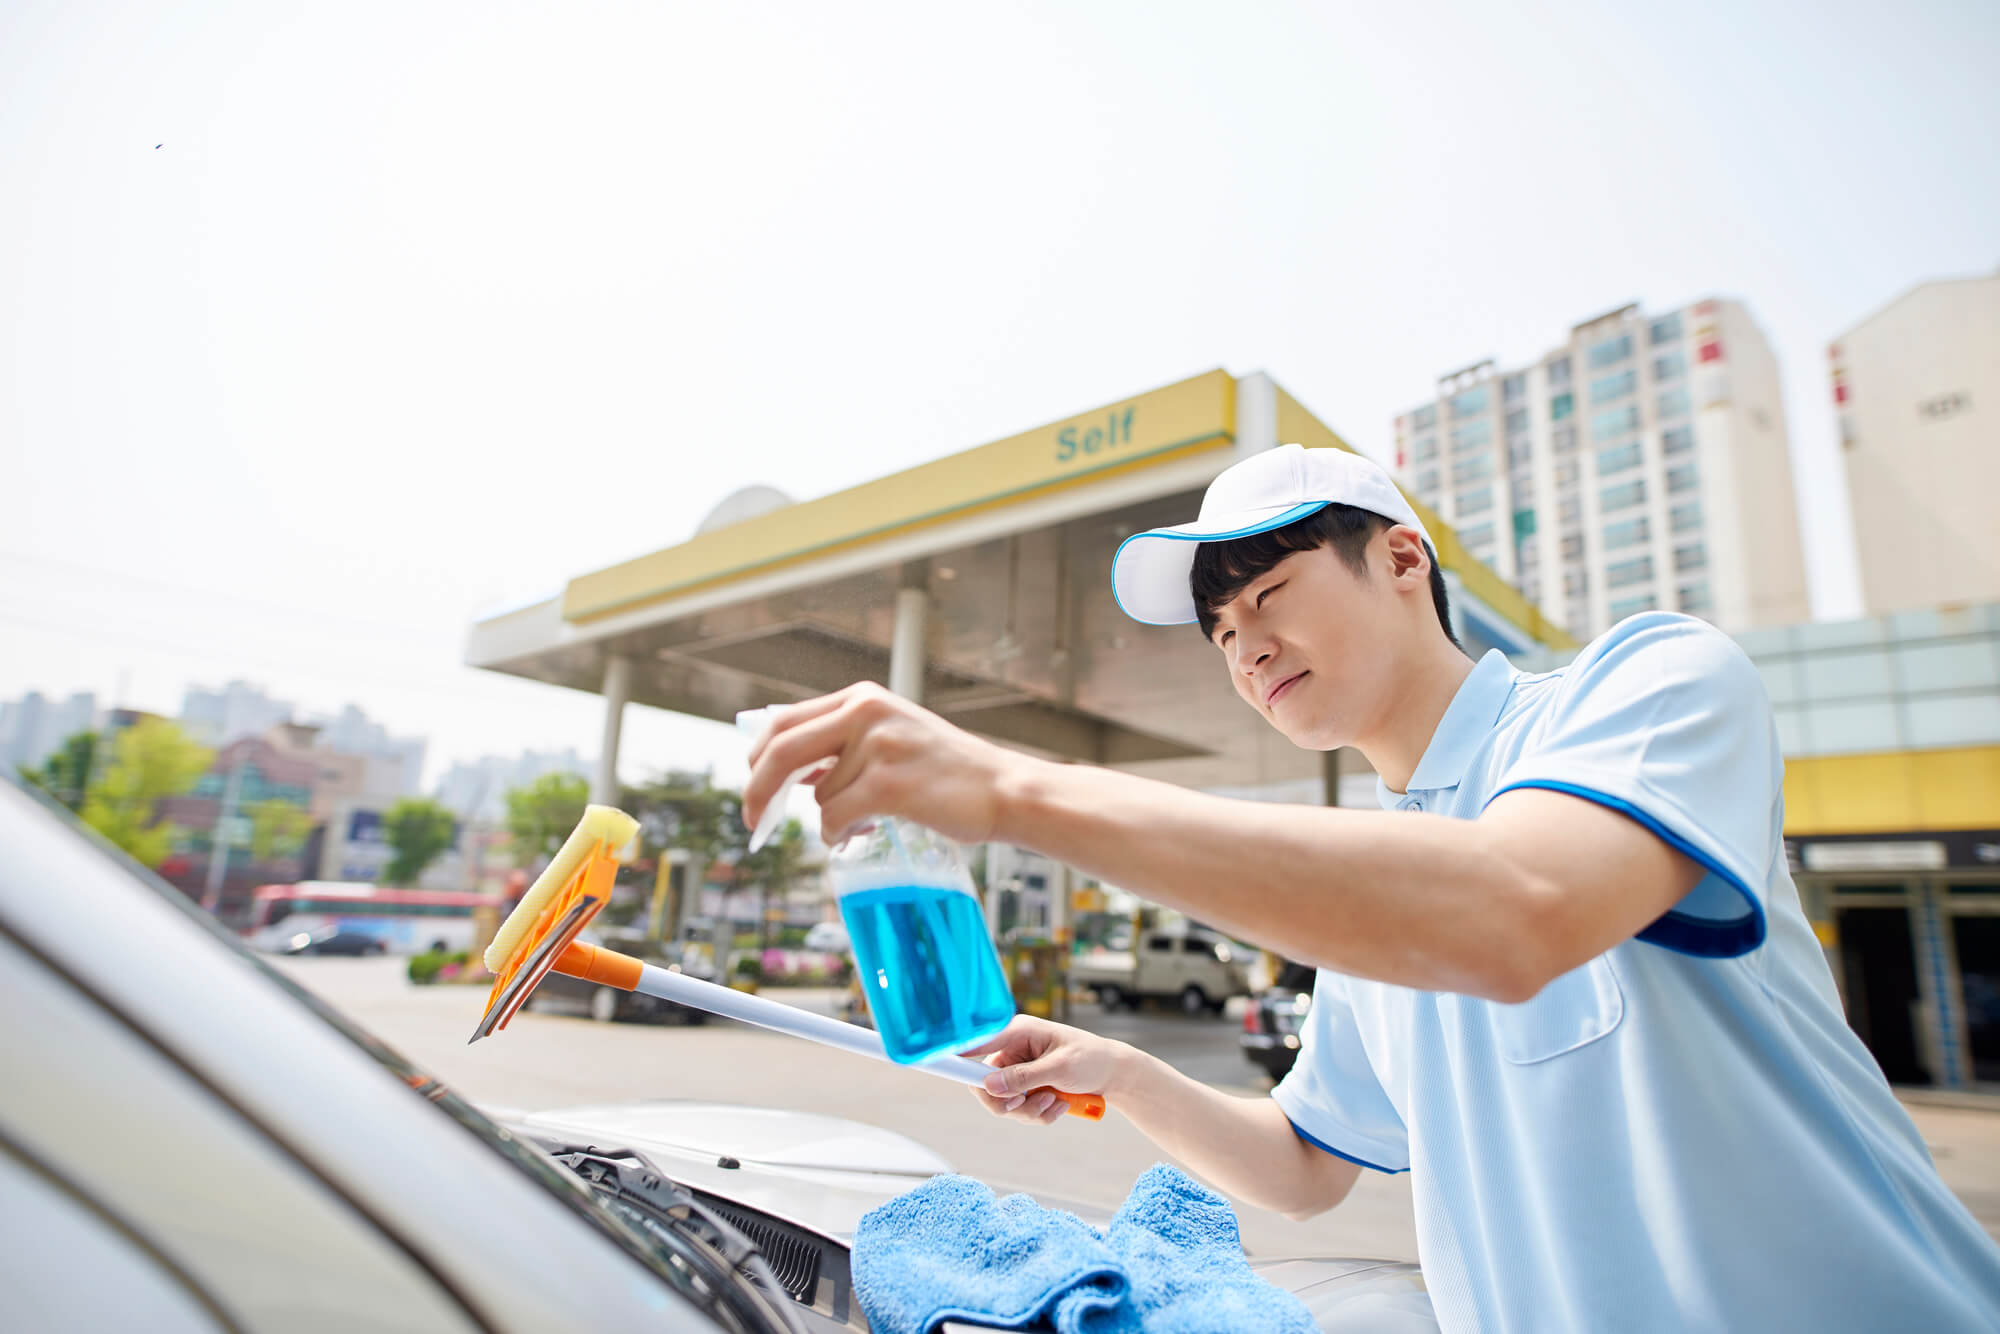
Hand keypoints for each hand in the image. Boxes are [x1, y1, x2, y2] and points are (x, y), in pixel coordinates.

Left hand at [743, 682, 1037, 845]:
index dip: (757, 758)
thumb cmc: (944, 770)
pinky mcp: (889, 783)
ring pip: (818, 796)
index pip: (783, 721)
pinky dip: (839, 834)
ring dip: (832, 818)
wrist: (1001, 789)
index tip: (753, 786)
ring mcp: (878, 746)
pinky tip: (862, 832)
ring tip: (870, 817)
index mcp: (862, 697)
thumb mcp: (890, 735)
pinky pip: (835, 818)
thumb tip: (780, 771)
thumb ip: (842, 743)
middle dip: (757, 791)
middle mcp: (866, 712)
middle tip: (752, 820)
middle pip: (781, 752)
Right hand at [956, 1017, 1125, 1126]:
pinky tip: (1059, 1106)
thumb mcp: (1060, 1068)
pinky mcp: (1026, 1086)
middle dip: (1011, 1104)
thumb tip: (989, 1085)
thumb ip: (1025, 1077)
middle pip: (985, 1085)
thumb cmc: (1092, 1059)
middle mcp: (1012, 1049)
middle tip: (1035, 1106)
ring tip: (1056, 1103)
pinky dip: (1038, 1114)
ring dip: (1030, 1111)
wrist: (1115, 1074)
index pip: (976, 1044)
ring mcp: (1018, 1069)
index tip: (937, 1063)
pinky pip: (1018, 1110)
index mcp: (1017, 1031)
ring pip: (1003, 1103)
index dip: (955, 1057)